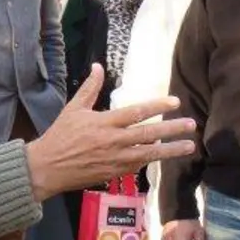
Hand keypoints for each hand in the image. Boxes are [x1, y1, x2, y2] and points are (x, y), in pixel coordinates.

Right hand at [26, 64, 195, 201]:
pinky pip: (137, 166)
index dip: (157, 106)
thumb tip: (98, 66)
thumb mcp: (73, 108)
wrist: (47, 168)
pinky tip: (164, 156)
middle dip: (172, 129)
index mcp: (104, 123)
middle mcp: (113, 141)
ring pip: (149, 154)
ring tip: (189, 147)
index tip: (175, 102)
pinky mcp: (114, 173)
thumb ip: (90, 88)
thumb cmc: (60, 136)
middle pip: (149, 134)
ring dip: (170, 150)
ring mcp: (115, 159)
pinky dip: (151, 160)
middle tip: (191, 125)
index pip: (136, 112)